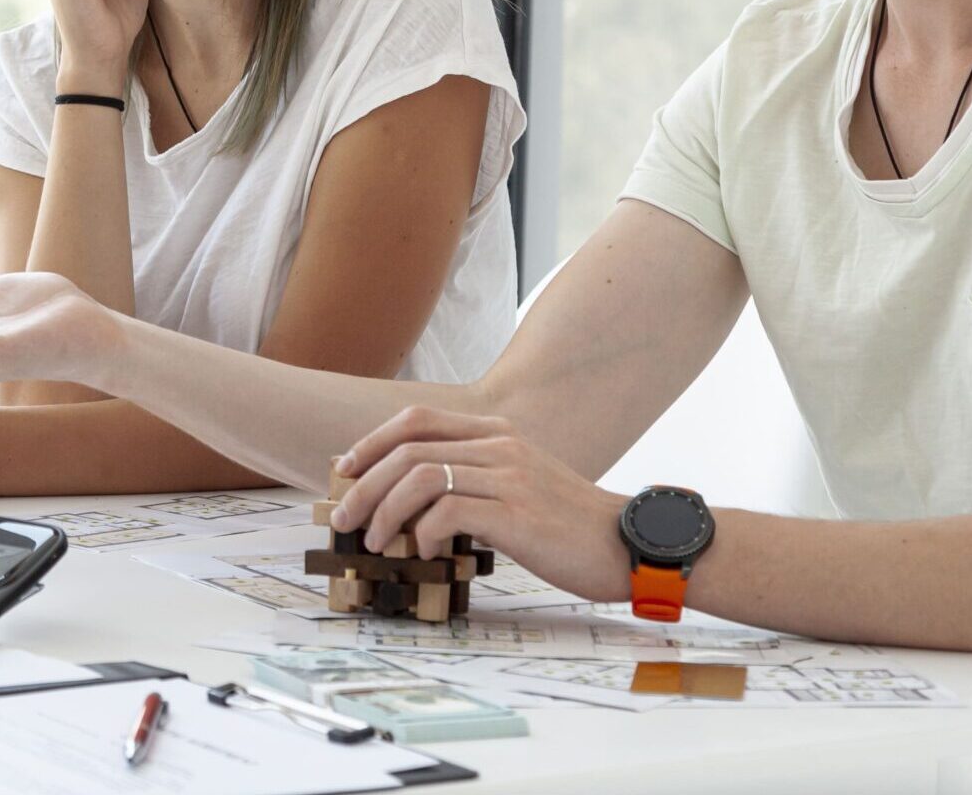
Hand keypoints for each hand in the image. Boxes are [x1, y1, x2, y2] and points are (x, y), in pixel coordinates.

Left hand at [329, 406, 633, 603]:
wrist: (628, 547)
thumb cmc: (566, 526)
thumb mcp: (517, 486)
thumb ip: (470, 480)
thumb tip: (406, 496)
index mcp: (497, 433)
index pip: (416, 420)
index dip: (371, 443)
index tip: (344, 471)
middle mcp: (500, 445)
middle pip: (407, 449)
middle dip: (363, 485)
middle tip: (343, 520)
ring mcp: (509, 476)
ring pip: (420, 478)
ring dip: (384, 511)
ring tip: (376, 542)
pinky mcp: (517, 513)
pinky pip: (447, 512)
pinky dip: (422, 533)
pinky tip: (423, 552)